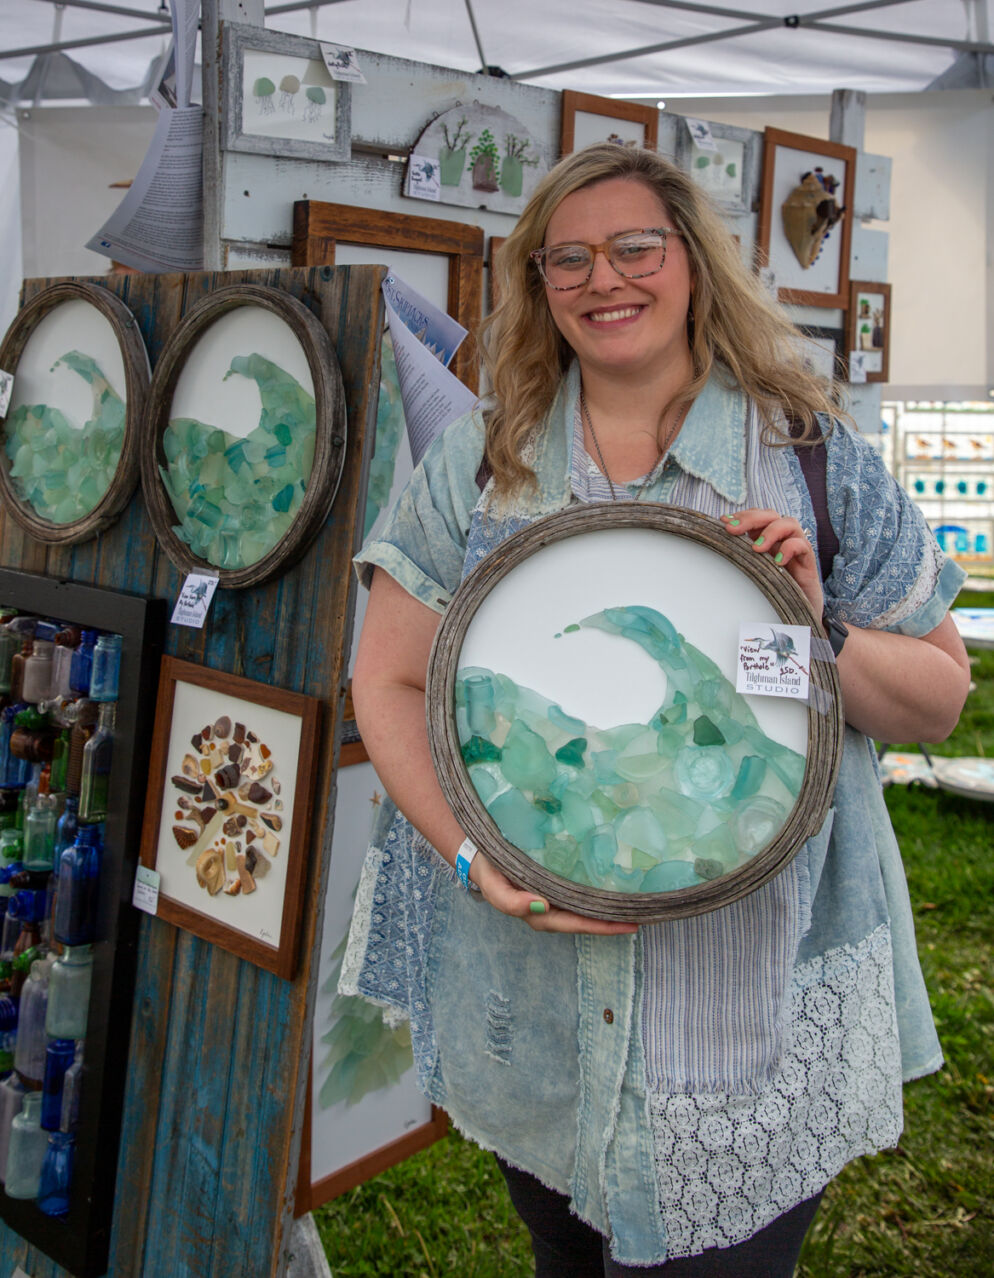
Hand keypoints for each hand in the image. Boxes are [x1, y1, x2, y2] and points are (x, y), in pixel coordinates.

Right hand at [469, 849, 638, 935]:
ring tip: (634, 904)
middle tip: (641, 915)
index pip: (576, 923)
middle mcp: (551, 909)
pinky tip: (614, 888)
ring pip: (585, 909)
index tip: (628, 924)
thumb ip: (511, 901)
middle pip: (585, 920)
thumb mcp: (494, 887)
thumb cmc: (489, 871)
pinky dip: (597, 894)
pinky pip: (580, 893)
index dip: (601, 926)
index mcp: (538, 914)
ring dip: (608, 909)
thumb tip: (542, 906)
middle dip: (612, 921)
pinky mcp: (556, 882)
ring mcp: (555, 897)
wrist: (480, 854)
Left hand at [720, 509, 823, 617]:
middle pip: (771, 515)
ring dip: (771, 531)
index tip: (724, 522)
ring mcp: (796, 547)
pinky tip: (777, 562)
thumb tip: (719, 546)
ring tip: (756, 548)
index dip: (742, 515)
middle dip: (750, 518)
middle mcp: (782, 538)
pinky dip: (790, 548)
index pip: (757, 515)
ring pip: (789, 523)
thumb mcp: (752, 571)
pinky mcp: (808, 561)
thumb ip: (739, 557)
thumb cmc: (772, 589)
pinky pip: (803, 545)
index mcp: (767, 537)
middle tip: (732, 529)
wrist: (798, 610)